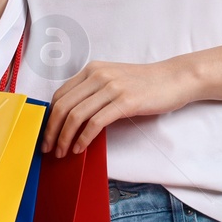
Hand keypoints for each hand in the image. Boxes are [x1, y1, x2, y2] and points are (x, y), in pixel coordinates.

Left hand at [41, 59, 195, 157]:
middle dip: (51, 131)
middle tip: (48, 148)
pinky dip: (83, 139)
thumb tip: (71, 117)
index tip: (46, 134)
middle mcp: (98, 75)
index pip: (60, 94)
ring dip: (64, 138)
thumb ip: (94, 91)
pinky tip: (80, 148)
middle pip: (63, 106)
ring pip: (76, 116)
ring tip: (62, 152)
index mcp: (93, 69)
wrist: (175, 78)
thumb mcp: (114, 80)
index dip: (49, 117)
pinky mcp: (125, 102)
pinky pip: (95, 123)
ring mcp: (112, 87)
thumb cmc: (146, 83)